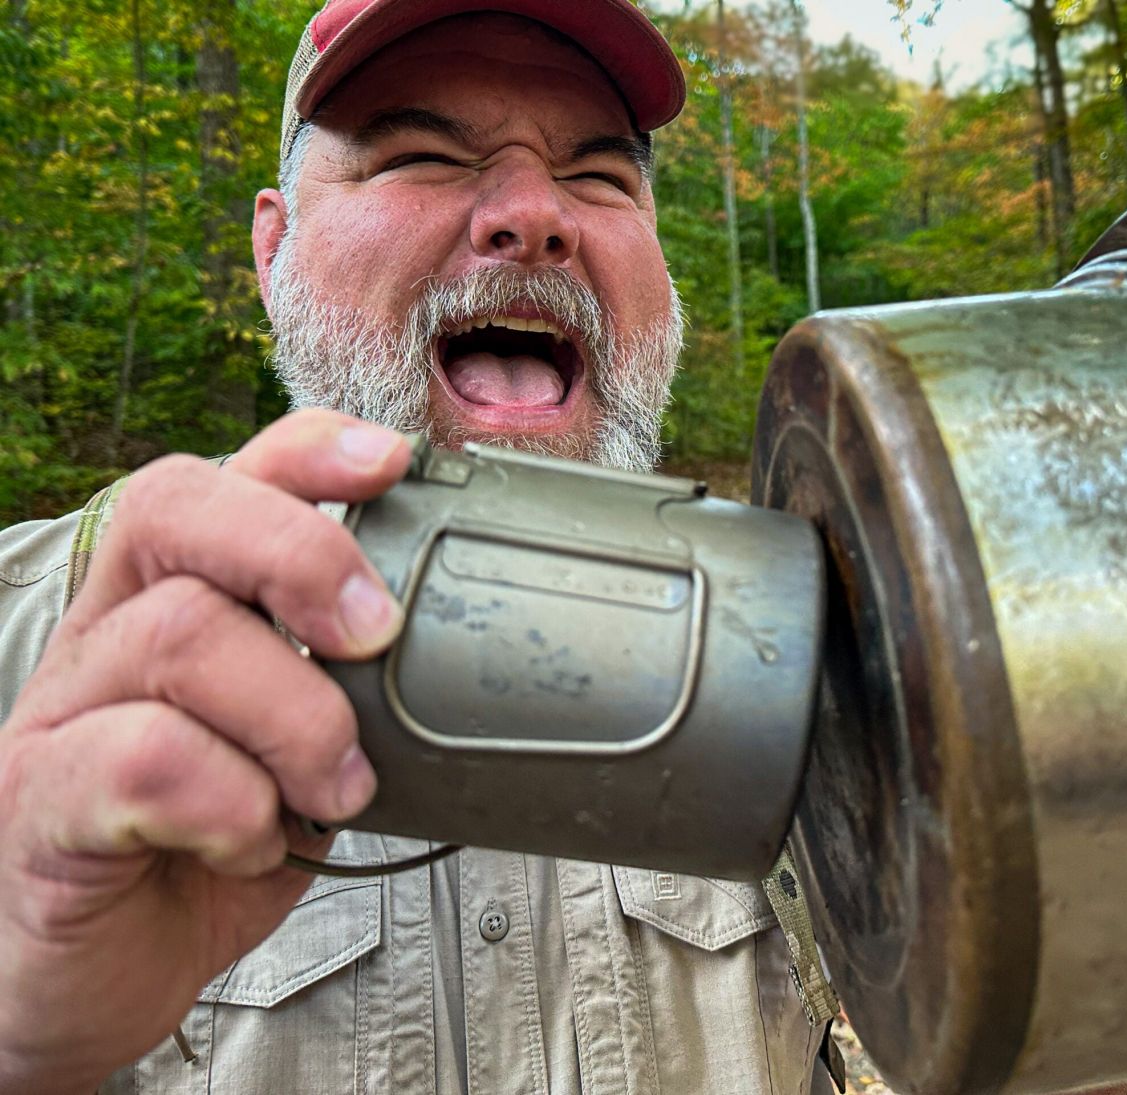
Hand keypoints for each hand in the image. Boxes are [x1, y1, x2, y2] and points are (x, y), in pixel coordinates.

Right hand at [0, 410, 411, 1092]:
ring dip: (297, 716)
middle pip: (179, 512)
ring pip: (180, 635)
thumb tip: (453, 646)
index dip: (303, 450)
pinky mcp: (42, 803)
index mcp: (165, 602)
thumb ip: (342, 687)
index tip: (393, 464)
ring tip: (336, 787)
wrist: (98, 973)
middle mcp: (105, 634)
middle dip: (304, 556)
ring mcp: (61, 712)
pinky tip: (252, 840)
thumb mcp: (294, 747)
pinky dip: (235, 803)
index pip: (216, 478)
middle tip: (377, 640)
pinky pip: (146, 761)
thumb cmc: (204, 848)